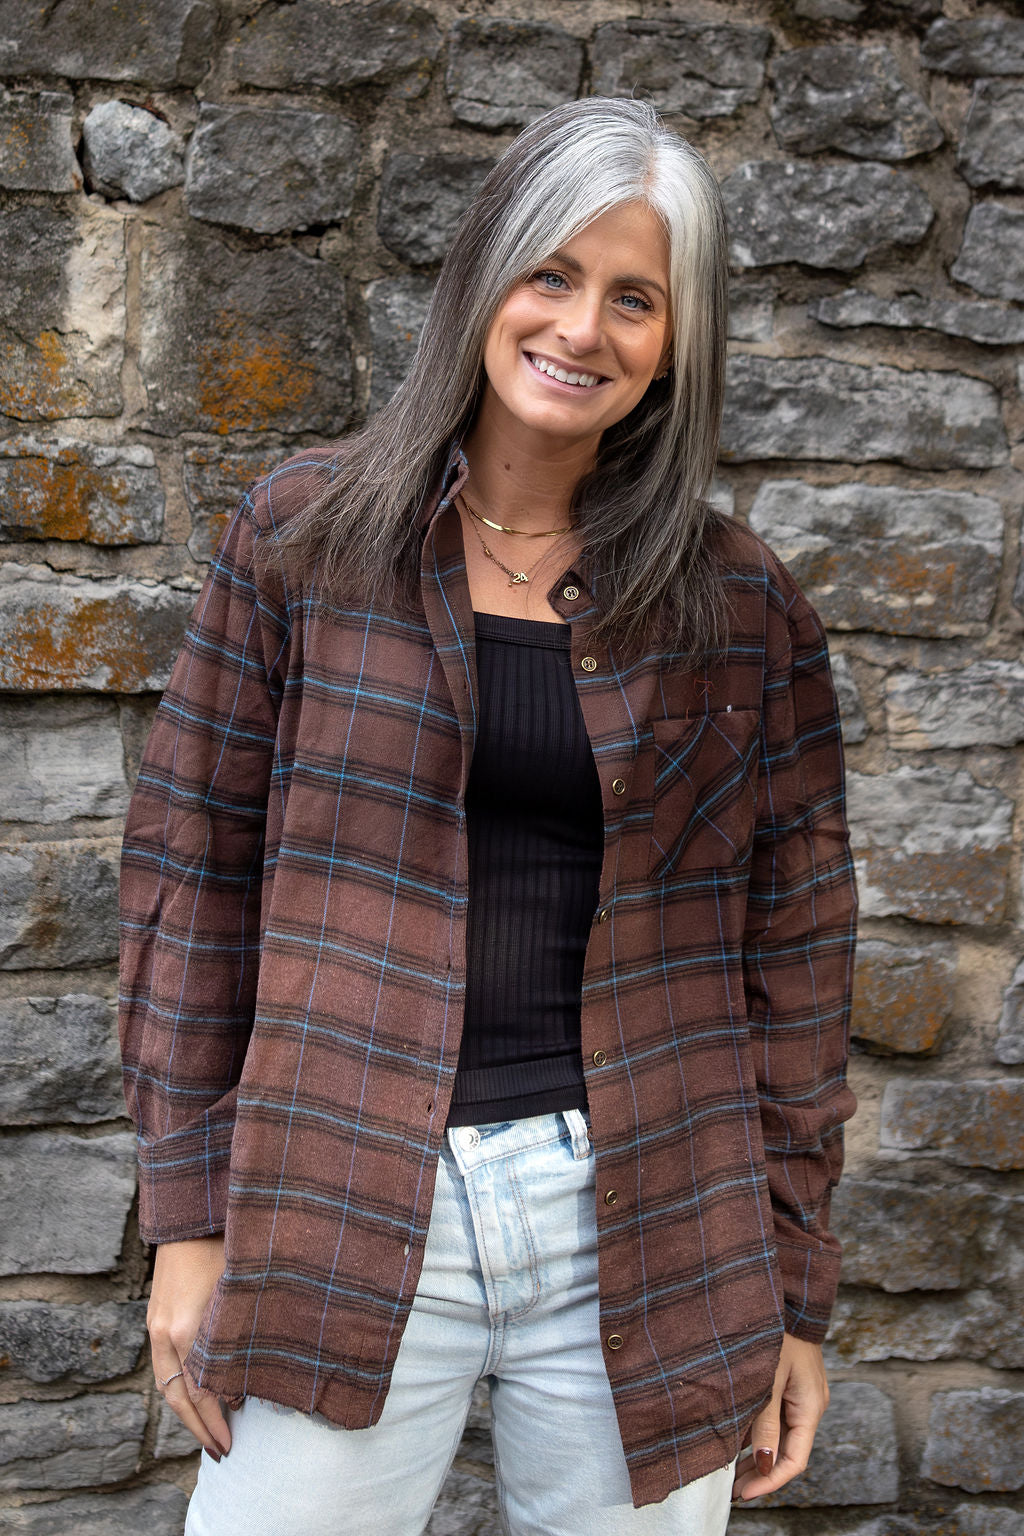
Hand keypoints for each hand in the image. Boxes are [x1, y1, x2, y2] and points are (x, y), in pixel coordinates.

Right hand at [148, 1234, 230, 1458]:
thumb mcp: (242, 1291)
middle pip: (178, 1397)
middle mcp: (166, 1333)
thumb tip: (249, 1380)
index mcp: (189, 1328)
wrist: (191, 1215)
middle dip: (199, 1428)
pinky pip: (162, 1365)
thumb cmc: (227, 1247)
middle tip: (220, 1452)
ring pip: (165, 1384)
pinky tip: (192, 1397)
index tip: (231, 1443)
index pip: (200, 1392)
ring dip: (184, 1412)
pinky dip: (175, 1387)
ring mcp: (156, 1325)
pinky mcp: (154, 1317)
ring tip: (206, 1432)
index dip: (215, 1420)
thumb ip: (242, 1336)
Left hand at [731, 1334, 828, 1501]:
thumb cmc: (778, 1332)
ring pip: (781, 1437)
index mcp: (810, 1408)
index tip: (743, 1494)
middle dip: (761, 1474)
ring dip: (758, 1456)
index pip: (794, 1461)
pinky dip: (760, 1434)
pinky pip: (777, 1419)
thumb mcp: (768, 1379)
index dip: (770, 1481)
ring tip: (731, 1474)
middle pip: (787, 1452)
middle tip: (732, 1491)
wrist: (790, 1297)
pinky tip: (738, 1442)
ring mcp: (802, 1396)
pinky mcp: (792, 1386)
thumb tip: (763, 1463)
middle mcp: (810, 1406)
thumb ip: (765, 1422)